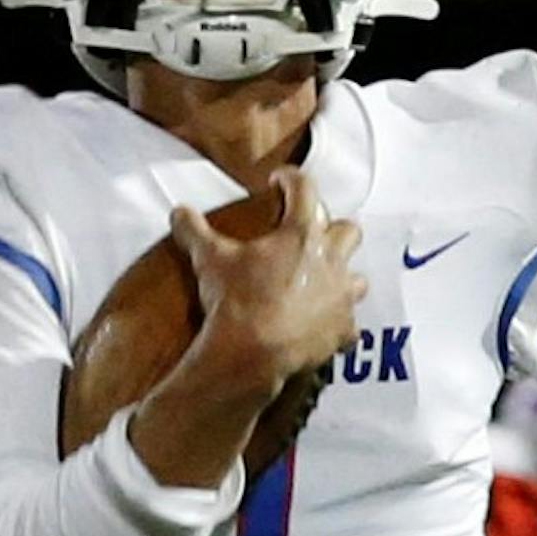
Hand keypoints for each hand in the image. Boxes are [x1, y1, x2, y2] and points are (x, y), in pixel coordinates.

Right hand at [170, 168, 364, 401]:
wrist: (250, 356)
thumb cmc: (235, 303)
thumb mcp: (209, 260)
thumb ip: (194, 231)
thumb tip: (179, 212)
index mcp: (302, 234)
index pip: (304, 188)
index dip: (290, 179)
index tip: (279, 181)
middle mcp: (331, 261)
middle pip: (348, 230)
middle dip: (332, 230)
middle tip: (309, 237)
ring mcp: (340, 298)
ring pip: (358, 279)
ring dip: (343, 278)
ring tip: (323, 283)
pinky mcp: (341, 332)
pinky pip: (350, 327)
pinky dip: (338, 325)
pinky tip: (323, 327)